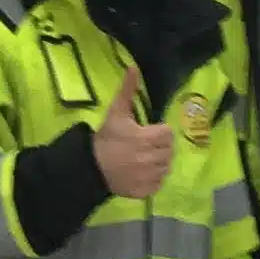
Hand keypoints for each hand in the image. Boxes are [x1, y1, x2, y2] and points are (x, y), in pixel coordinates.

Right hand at [90, 66, 175, 200]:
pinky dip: (154, 179)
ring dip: (158, 162)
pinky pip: (159, 183)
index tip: (149, 132)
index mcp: (146, 138)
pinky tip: (142, 172)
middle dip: (160, 146)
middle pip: (169, 151)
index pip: (168, 133)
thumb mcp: (116, 112)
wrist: (90, 166)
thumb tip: (134, 67)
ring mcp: (148, 176)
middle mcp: (150, 158)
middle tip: (146, 145)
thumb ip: (127, 90)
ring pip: (166, 167)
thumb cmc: (106, 138)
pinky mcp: (144, 191)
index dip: (159, 132)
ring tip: (145, 158)